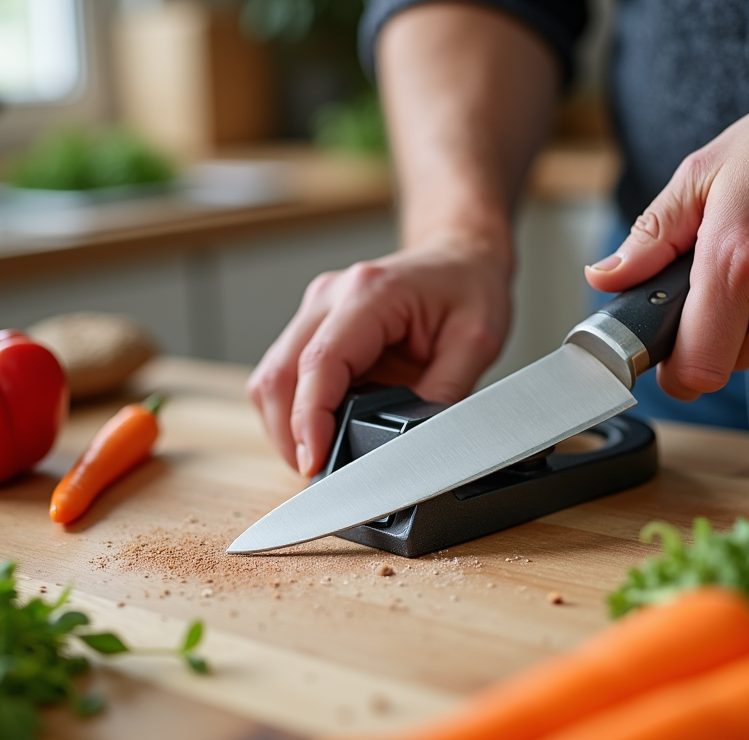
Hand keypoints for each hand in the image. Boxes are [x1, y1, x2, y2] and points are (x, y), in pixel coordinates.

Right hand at [246, 236, 511, 475]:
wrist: (459, 255)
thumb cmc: (469, 286)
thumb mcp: (476, 342)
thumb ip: (445, 393)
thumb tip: (413, 442)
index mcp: (370, 293)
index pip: (318, 363)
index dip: (308, 420)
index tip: (313, 463)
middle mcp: (330, 296)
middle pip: (278, 376)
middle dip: (290, 435)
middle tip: (320, 476)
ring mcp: (315, 310)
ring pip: (271, 379)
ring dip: (286, 426)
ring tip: (322, 457)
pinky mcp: (312, 327)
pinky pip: (284, 377)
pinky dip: (293, 412)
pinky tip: (322, 431)